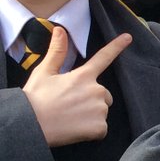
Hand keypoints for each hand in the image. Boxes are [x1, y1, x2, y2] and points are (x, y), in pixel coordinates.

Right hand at [23, 28, 131, 145]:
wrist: (30, 125)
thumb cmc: (35, 99)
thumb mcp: (43, 72)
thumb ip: (57, 52)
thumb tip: (60, 29)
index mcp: (83, 76)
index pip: (103, 58)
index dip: (116, 47)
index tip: (128, 37)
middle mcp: (96, 90)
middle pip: (104, 94)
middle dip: (92, 100)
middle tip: (70, 106)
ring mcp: (99, 109)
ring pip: (102, 111)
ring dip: (91, 116)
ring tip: (71, 118)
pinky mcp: (99, 127)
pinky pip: (101, 129)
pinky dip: (92, 131)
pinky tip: (75, 130)